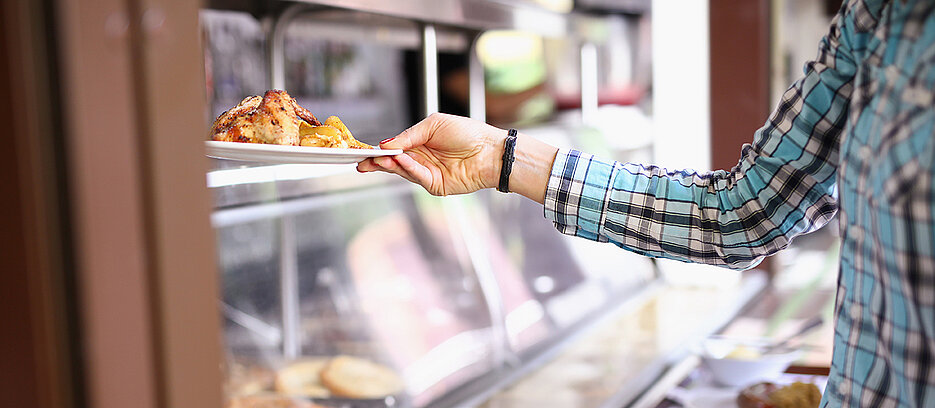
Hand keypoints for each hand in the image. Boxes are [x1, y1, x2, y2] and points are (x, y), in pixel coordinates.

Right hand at [357, 113, 504, 195]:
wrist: (490, 150)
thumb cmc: (468, 133)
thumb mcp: (434, 124)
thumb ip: (409, 135)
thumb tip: (387, 143)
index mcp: (421, 143)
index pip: (394, 148)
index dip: (379, 150)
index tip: (363, 151)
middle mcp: (422, 159)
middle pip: (394, 163)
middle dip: (378, 162)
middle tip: (363, 161)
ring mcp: (428, 174)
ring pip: (402, 171)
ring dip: (391, 164)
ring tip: (379, 158)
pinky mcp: (436, 186)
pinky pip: (418, 176)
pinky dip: (409, 168)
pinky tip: (402, 160)